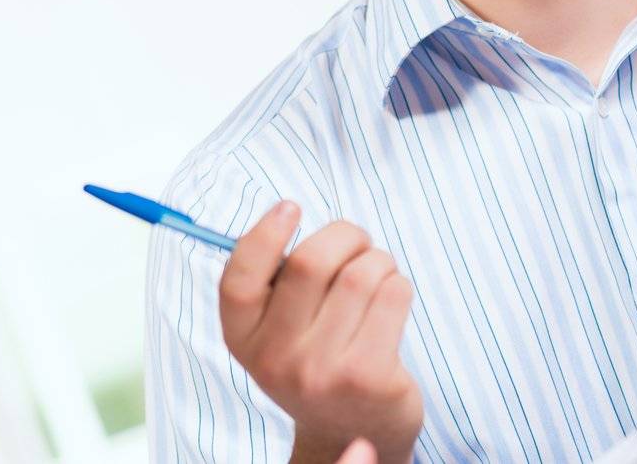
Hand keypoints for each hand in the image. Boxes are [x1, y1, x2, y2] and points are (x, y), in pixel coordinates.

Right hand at [218, 201, 421, 463]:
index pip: (238, 280)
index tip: (290, 207)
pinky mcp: (369, 377)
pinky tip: (391, 297)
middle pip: (309, 263)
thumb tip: (284, 215)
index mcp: (243, 339)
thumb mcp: (276, 330)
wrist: (351, 430)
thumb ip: (275, 282)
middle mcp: (276, 359)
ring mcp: (322, 372)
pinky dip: (397, 283)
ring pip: (359, 274)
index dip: (263, 235)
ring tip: (378, 270)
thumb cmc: (315, 357)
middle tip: (356, 239)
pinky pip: (392, 296)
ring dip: (378, 259)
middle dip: (343, 235)